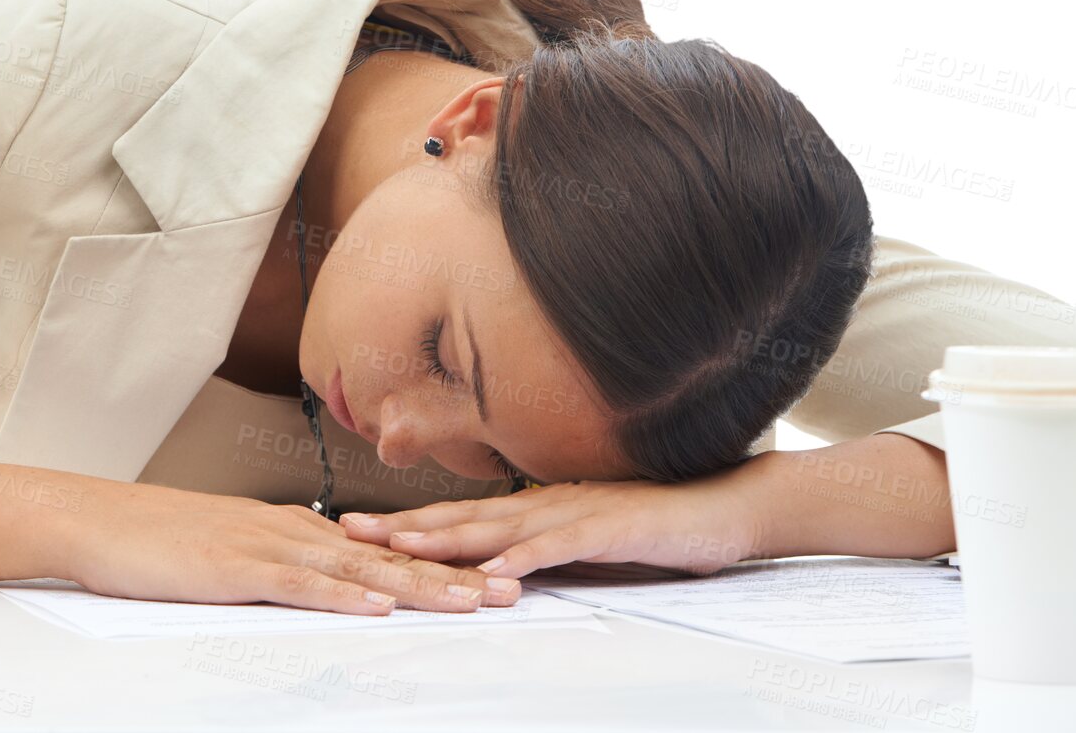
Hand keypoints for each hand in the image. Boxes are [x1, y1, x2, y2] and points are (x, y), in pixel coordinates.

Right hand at [64, 482, 521, 614]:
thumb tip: (317, 578)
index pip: (378, 549)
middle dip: (451, 574)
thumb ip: (274, 562)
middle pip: (384, 557)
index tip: (486, 574)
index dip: (436, 563)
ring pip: (356, 570)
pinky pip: (298, 586)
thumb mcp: (225, 547)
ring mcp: (263, 547)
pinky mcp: (234, 569)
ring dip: (416, 587)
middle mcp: (288, 531)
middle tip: (508, 589)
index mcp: (289, 527)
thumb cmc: (151, 539)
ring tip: (469, 601)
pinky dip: (341, 598)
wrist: (94, 517)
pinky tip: (377, 609)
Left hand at [339, 474, 764, 579]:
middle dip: (403, 525)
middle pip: (462, 516)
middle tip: (350, 531)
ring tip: (400, 547)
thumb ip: (539, 546)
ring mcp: (575, 512)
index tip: (355, 528)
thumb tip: (494, 566)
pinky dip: (527, 557)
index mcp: (534, 505)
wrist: (726, 506)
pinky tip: (497, 572)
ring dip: (448, 537)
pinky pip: (561, 545)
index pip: (459, 515)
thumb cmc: (655, 525)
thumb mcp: (582, 537)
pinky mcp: (610, 528)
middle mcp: (544, 502)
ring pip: (500, 527)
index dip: (407, 521)